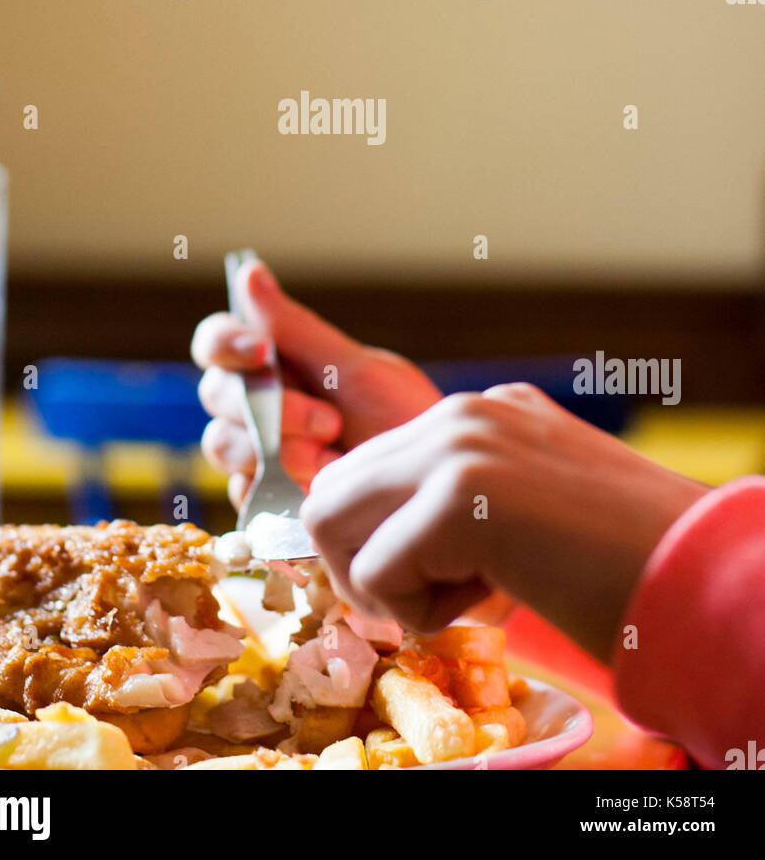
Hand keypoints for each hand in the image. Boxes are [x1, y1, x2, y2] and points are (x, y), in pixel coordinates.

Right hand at [190, 259, 440, 508]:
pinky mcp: (262, 499)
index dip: (226, 343)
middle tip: (330, 422)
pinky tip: (322, 488)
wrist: (431, 484)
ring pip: (222, 443)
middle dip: (272, 408)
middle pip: (215, 394)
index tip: (264, 351)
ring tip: (334, 459)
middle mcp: (254, 404)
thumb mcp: (355, 370)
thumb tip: (249, 271)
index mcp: (271, 363)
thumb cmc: (400, 417)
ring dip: (279, 449)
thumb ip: (297, 329)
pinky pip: (243, 491)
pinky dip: (281, 488)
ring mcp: (255, 452)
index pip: (215, 341)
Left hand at [300, 383, 707, 662]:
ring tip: (464, 598)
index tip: (424, 586)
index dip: (372, 543)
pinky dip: (422, 616)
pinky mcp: (457, 498)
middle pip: (330, 490)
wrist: (697, 575)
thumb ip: (458, 504)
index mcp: (480, 412)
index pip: (366, 471)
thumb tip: (376, 551)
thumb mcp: (530, 509)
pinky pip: (375, 577)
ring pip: (332, 522)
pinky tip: (497, 601)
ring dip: (383, 587)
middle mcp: (461, 412)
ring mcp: (457, 445)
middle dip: (356, 566)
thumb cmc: (625, 561)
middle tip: (425, 605)